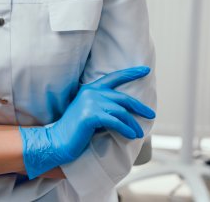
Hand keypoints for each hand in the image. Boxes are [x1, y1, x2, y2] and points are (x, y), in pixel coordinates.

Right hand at [19, 66, 155, 178]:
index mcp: (90, 89)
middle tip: (151, 114)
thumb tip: (125, 110)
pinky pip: (115, 121)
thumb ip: (103, 105)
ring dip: (133, 123)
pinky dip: (125, 129)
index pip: (114, 77)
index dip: (131, 73)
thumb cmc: (76, 129)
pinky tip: (131, 135)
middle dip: (139, 107)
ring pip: (121, 111)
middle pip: (123, 98)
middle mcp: (91, 92)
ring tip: (138, 133)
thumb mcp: (89, 111)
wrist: (59, 139)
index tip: (145, 70)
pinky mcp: (91, 115)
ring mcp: (90, 103)